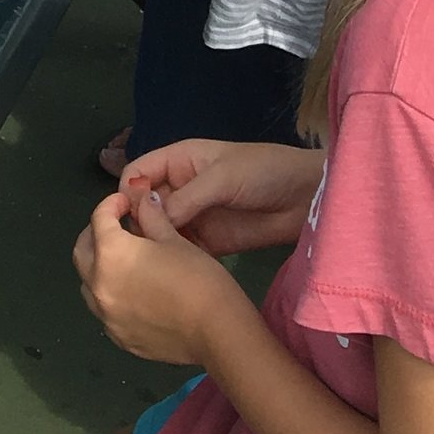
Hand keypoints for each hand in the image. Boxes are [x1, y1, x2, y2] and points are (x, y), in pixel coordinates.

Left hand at [74, 186, 248, 365]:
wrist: (216, 331)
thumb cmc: (198, 279)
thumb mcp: (174, 240)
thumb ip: (151, 218)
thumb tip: (144, 201)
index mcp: (111, 254)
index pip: (99, 219)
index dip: (112, 204)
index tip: (126, 202)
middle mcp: (99, 285)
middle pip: (82, 251)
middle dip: (95, 234)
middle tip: (117, 227)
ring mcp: (106, 316)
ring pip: (88, 284)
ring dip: (98, 267)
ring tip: (123, 261)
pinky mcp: (120, 338)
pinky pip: (104, 311)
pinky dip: (111, 295)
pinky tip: (133, 293)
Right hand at [117, 137, 324, 258]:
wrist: (307, 198)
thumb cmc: (264, 172)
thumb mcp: (222, 177)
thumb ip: (186, 197)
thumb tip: (148, 218)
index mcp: (178, 161)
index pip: (138, 173)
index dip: (128, 192)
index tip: (126, 216)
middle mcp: (180, 188)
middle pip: (144, 206)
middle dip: (137, 223)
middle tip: (138, 248)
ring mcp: (194, 217)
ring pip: (160, 231)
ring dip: (154, 244)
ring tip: (152, 264)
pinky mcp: (210, 242)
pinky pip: (182, 251)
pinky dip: (175, 260)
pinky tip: (172, 272)